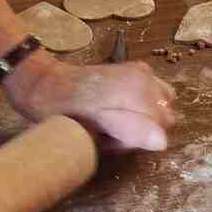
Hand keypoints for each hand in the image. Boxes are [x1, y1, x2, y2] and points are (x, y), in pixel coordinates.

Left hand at [9, 56, 175, 151]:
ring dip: (145, 115)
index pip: (160, 129)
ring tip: (115, 118)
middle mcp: (146, 78)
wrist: (47, 84)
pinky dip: (143, 101)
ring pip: (162, 105)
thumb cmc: (66, 111)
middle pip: (163, 117)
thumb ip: (130, 131)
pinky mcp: (137, 70)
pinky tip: (118, 106)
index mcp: (138, 92)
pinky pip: (154, 91)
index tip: (112, 138)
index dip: (137, 139)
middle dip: (143, 127)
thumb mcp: (95, 127)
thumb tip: (163, 141)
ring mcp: (142, 72)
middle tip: (109, 130)